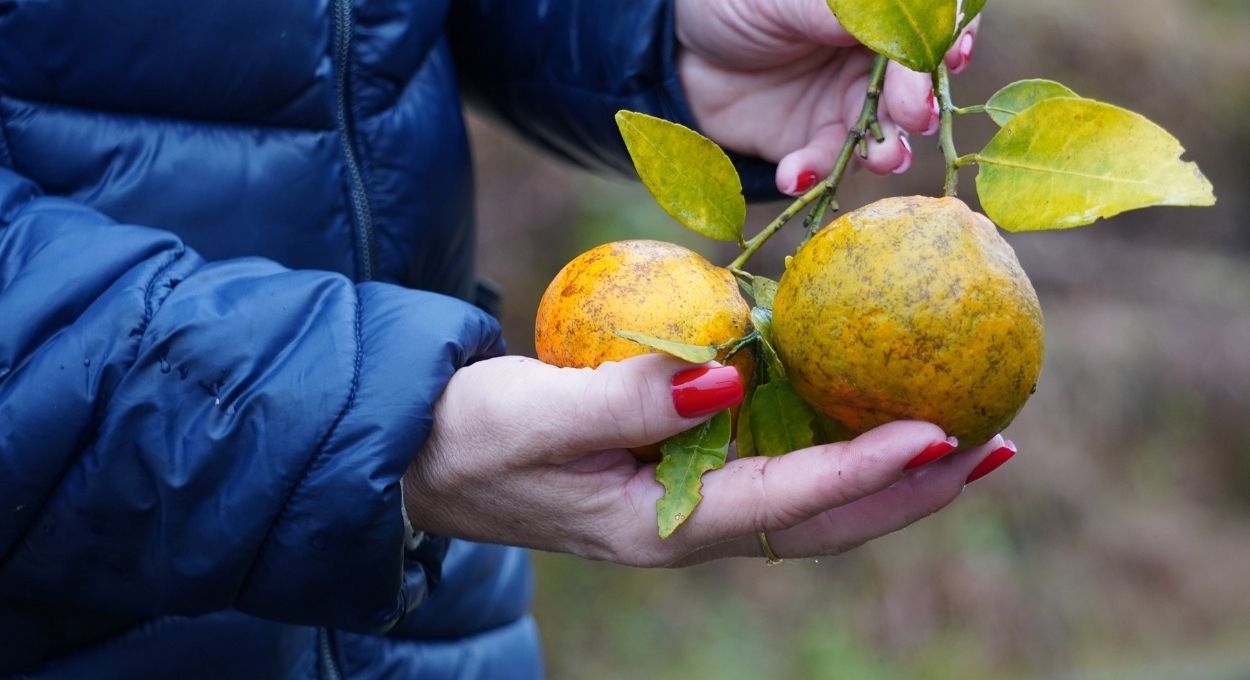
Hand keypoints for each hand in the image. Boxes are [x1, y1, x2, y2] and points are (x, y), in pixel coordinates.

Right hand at [404, 354, 1014, 566]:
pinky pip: (777, 464)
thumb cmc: (468, 436)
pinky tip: (864, 407)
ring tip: (964, 437)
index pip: (786, 503)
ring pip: (811, 498)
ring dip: (889, 474)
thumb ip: (628, 400)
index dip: (866, 472)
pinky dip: (835, 444)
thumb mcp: (536, 415)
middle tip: (995, 447)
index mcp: (660, 527)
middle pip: (825, 520)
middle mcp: (689, 526)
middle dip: (912, 492)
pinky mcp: (680, 471)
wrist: (424, 457)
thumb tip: (729, 376)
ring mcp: (688, 502)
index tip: (940, 434)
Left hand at [675, 0, 979, 193]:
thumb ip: (840, 10)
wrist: (677, 54)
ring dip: (885, 150)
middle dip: (920, 105)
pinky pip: (825, 166)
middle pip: (916, 89)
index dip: (948, 43)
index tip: (951, 59)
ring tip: (880, 157)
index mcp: (874, 17)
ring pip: (882, 134)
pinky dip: (814, 172)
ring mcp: (844, 107)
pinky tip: (793, 173)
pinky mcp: (811, 146)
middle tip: (915, 117)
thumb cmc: (733, 4)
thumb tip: (899, 19)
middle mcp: (871, 63)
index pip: (930, 30)